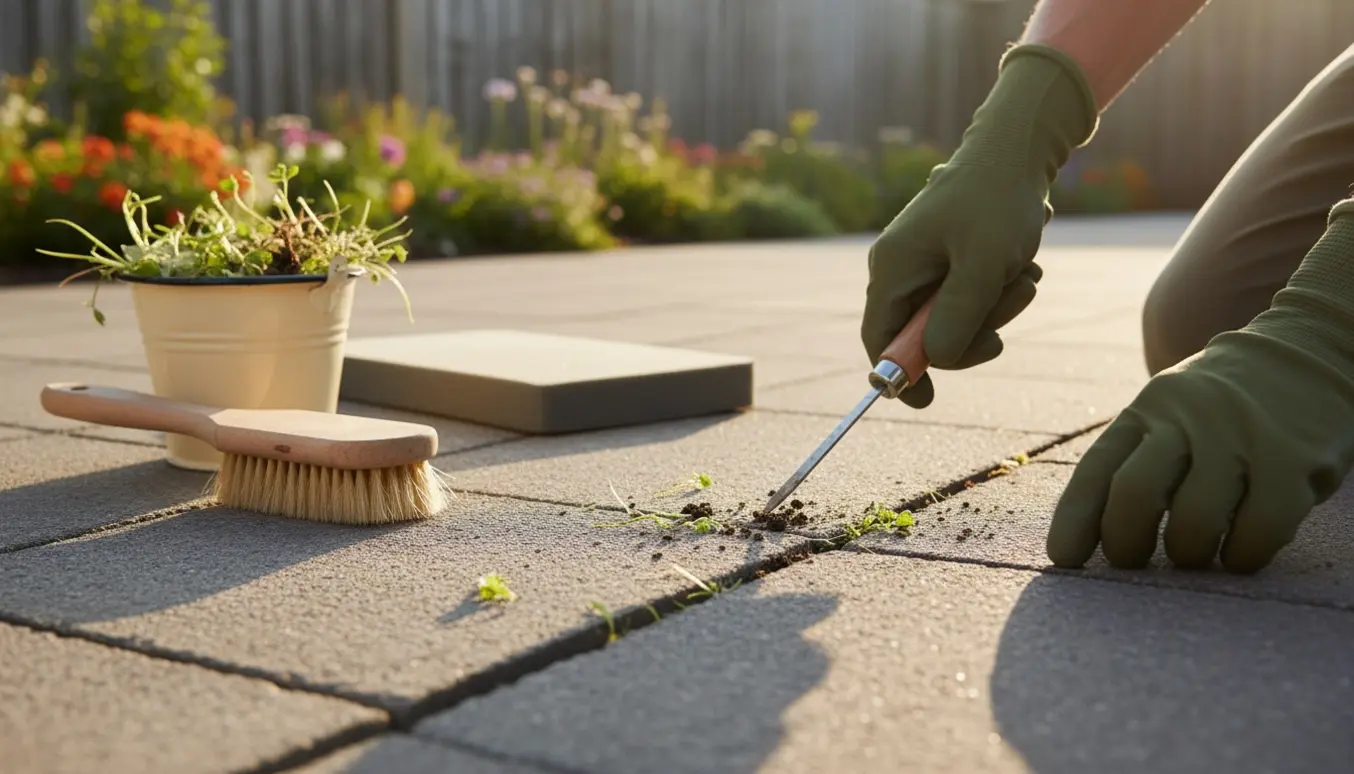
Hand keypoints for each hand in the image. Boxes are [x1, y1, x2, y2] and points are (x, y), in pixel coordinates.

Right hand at [861, 164, 1049, 408]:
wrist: (1019, 149)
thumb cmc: (999, 200)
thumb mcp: (984, 265)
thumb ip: (957, 318)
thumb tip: (933, 361)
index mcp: (892, 269)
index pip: (879, 339)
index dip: (899, 374)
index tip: (927, 400)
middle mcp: (899, 268)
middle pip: (924, 334)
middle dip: (973, 330)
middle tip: (1012, 308)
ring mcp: (923, 263)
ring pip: (954, 317)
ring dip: (996, 307)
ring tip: (1024, 273)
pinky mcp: (948, 258)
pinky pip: (969, 297)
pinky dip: (997, 290)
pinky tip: (1020, 264)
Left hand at [1047, 201, 1353, 572]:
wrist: (1311, 351)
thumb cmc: (1222, 409)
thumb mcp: (1169, 415)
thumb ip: (1134, 461)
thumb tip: (1091, 536)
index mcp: (1147, 410)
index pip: (1096, 470)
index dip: (1074, 521)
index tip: (1064, 560)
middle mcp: (1188, 418)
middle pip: (1134, 494)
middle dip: (1124, 544)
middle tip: (1132, 562)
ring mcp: (1241, 437)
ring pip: (1194, 522)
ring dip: (1187, 554)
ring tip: (1194, 553)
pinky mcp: (1293, 461)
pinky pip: (1257, 533)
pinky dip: (1241, 557)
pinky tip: (1239, 553)